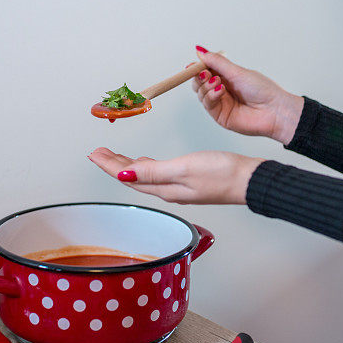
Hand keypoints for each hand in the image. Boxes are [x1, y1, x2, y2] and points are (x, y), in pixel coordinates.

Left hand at [87, 147, 264, 204]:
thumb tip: (123, 176)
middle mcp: (168, 190)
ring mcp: (178, 187)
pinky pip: (157, 175)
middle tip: (98, 152)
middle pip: (133, 177)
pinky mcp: (189, 182)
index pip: (128, 176)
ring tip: (113, 156)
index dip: (108, 165)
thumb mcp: (184, 168)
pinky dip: (144, 166)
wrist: (249, 180)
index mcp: (164, 187)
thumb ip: (153, 172)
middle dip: (113, 165)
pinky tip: (144, 162)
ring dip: (126, 166)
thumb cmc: (222, 173)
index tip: (93, 154)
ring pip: (144, 176)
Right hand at [192, 47, 303, 143]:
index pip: (206, 71)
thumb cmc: (262, 90)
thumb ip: (217, 62)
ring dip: (206, 86)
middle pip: (199, 83)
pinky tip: (220, 91)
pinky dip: (211, 96)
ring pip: (201, 93)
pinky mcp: (220, 116)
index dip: (197, 68)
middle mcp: (222, 90)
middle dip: (199, 77)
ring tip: (218, 82)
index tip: (192, 65)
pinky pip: (207, 104)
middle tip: (205, 73)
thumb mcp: (237, 71)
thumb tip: (200, 50)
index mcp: (227, 77)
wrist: (274, 110)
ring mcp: (221, 103)